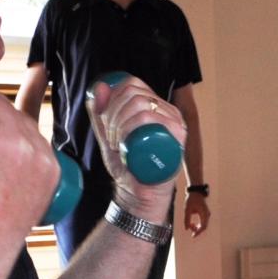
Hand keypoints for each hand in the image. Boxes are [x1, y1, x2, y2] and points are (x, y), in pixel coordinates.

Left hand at [87, 76, 188, 222]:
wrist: (138, 194)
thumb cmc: (128, 166)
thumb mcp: (108, 136)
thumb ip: (100, 114)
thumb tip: (99, 86)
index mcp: (155, 106)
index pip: (133, 84)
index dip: (112, 97)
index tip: (105, 121)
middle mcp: (168, 111)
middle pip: (134, 93)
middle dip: (112, 113)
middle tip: (110, 137)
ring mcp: (175, 122)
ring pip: (140, 105)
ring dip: (119, 123)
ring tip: (116, 143)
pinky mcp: (178, 136)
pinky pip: (150, 119)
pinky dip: (129, 128)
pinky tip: (123, 144)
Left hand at [183, 192, 209, 236]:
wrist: (195, 191)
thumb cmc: (191, 199)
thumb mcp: (187, 209)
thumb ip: (186, 219)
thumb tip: (186, 229)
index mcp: (204, 213)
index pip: (203, 226)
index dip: (198, 232)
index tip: (193, 236)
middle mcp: (207, 214)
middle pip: (203, 226)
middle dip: (197, 230)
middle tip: (190, 230)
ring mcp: (206, 214)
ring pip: (203, 224)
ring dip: (196, 227)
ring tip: (189, 225)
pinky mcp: (204, 213)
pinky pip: (202, 222)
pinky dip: (197, 224)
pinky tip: (192, 223)